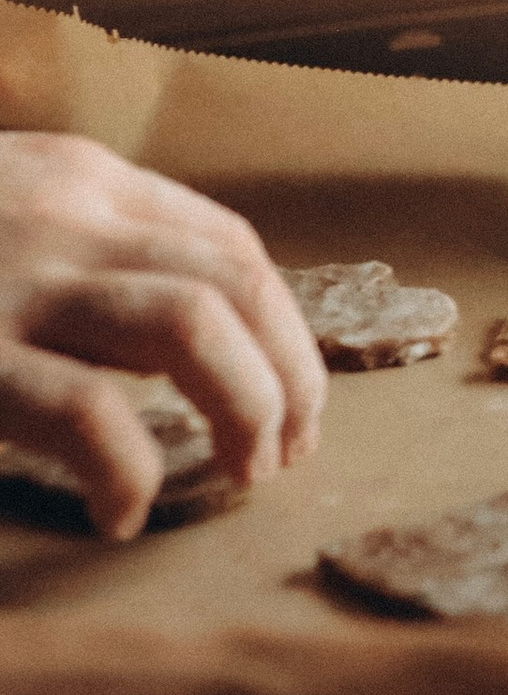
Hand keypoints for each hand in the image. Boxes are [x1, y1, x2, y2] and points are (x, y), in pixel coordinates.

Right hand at [0, 138, 327, 538]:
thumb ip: (77, 257)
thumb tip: (168, 350)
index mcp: (79, 180)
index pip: (226, 242)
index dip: (281, 327)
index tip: (291, 394)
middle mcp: (64, 216)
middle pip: (238, 279)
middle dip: (292, 371)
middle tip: (292, 447)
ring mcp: (18, 281)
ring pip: (192, 324)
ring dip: (247, 406)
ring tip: (245, 472)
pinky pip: (87, 412)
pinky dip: (126, 471)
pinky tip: (120, 513)